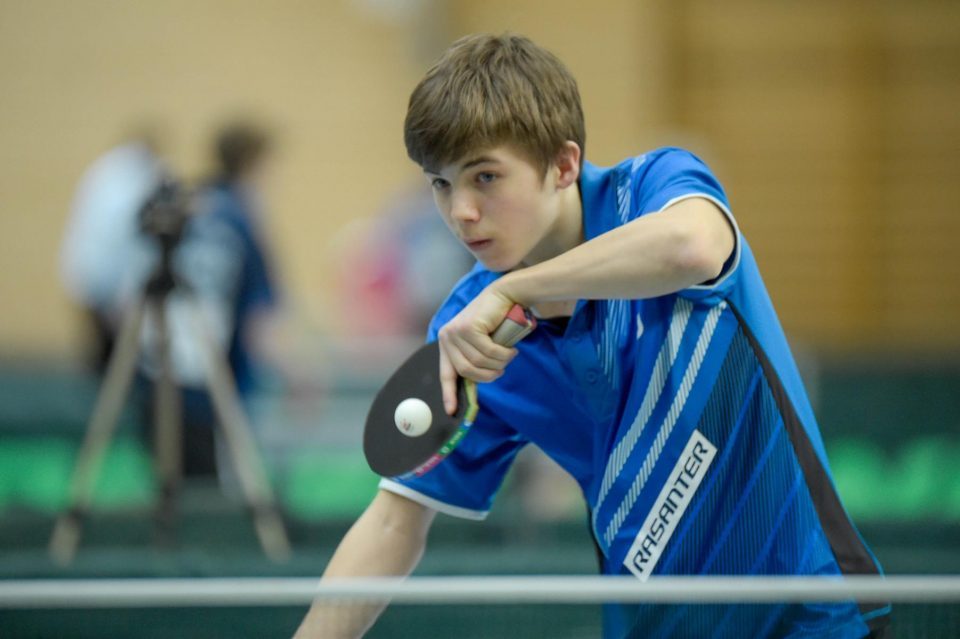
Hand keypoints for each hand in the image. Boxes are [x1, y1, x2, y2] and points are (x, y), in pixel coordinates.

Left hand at [437, 285, 517, 414]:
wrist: (505, 295)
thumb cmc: (495, 320)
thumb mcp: (481, 342)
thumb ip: (474, 359)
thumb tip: (473, 385)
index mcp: (447, 342)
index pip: (446, 373)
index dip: (449, 393)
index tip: (452, 411)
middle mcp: (447, 336)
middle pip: (466, 370)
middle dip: (487, 375)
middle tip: (501, 369)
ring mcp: (457, 331)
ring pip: (478, 362)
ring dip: (498, 363)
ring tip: (509, 356)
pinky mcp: (469, 327)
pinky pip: (488, 351)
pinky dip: (502, 354)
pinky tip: (510, 350)